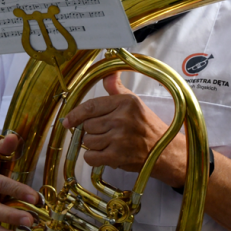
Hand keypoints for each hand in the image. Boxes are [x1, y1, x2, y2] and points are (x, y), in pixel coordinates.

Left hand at [62, 74, 185, 186]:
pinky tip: (105, 154)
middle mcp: (122, 118)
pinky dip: (93, 157)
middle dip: (91, 131)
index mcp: (125, 102)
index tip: (67, 121)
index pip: (91, 106)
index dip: (75, 114)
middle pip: (87, 125)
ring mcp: (120, 138)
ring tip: (108, 143)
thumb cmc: (146, 126)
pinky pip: (91, 157)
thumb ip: (116, 89)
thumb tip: (108, 73)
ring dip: (93, 145)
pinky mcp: (117, 157)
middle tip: (105, 133)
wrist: (163, 150)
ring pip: (87, 142)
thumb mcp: (134, 102)